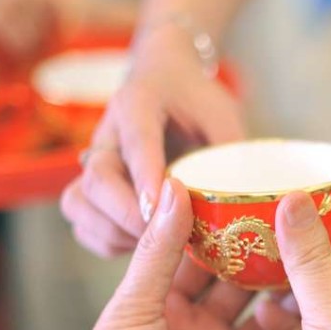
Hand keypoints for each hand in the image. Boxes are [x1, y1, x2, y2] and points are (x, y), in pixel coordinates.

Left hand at [29, 178, 297, 329]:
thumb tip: (174, 192)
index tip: (255, 201)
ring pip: (269, 319)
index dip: (228, 232)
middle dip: (269, 260)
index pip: (205, 259)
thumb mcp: (133, 303)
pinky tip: (319, 315)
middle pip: (244, 286)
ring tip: (317, 263)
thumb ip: (159, 250)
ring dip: (290, 296)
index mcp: (166, 305)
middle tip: (298, 227)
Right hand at [61, 27, 243, 257]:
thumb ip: (231, 150)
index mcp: (138, 105)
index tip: (160, 209)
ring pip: (78, 202)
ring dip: (112, 231)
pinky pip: (83, 220)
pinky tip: (141, 247)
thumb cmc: (195, 99)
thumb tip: (252, 199)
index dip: (146, 177)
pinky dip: (106, 240)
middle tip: (164, 237)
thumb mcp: (221, 113)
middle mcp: (107, 134)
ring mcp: (95, 162)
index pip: (137, 143)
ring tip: (153, 246)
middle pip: (97, 179)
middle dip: (127, 215)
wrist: (164, 81)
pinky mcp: (92, 187)